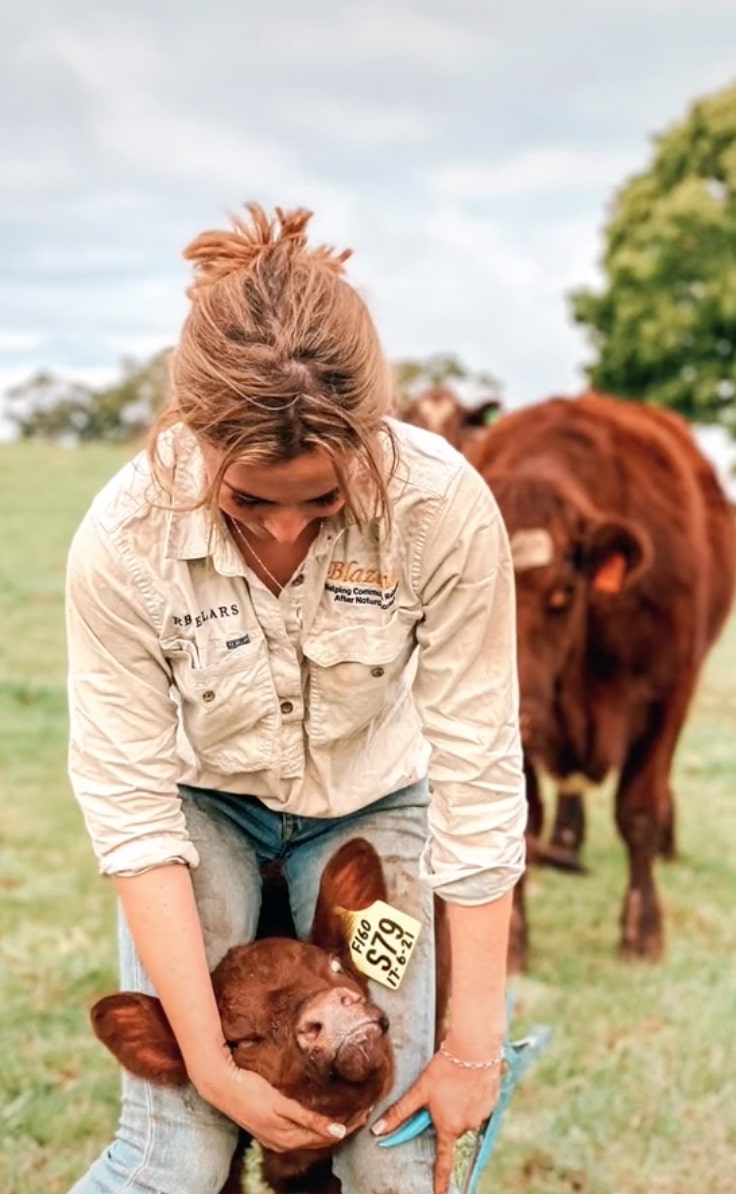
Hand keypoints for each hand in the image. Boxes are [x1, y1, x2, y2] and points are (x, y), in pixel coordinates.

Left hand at [195, 1053, 352, 1152]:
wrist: (220, 1082)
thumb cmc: (243, 1090)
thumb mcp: (268, 1106)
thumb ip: (288, 1111)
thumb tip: (302, 1111)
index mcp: (279, 1139)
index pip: (315, 1142)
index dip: (337, 1135)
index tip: (357, 1123)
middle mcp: (281, 1139)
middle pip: (320, 1141)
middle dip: (345, 1132)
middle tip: (366, 1119)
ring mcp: (279, 1126)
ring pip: (317, 1134)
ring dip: (341, 1129)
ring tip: (361, 1117)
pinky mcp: (278, 1110)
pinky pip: (307, 1120)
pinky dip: (325, 1124)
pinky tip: (341, 1125)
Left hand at [371, 1049, 501, 1193]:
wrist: (474, 1048)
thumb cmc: (445, 1069)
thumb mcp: (419, 1090)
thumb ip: (399, 1113)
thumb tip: (376, 1130)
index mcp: (448, 1127)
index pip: (443, 1162)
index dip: (440, 1181)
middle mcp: (467, 1126)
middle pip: (451, 1128)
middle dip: (445, 1116)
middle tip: (442, 1092)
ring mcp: (482, 1115)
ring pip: (465, 1115)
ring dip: (458, 1104)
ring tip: (455, 1082)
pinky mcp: (493, 1102)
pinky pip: (479, 1105)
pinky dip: (472, 1096)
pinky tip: (468, 1079)